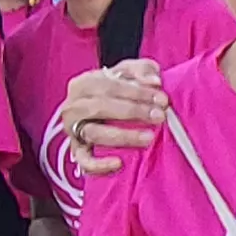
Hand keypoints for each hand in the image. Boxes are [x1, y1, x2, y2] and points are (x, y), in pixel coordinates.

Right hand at [56, 60, 171, 176]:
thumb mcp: (129, 73)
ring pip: (95, 133)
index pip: (108, 85)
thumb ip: (142, 70)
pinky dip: (99, 165)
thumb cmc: (117, 90)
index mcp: (83, 84)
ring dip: (123, 135)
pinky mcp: (78, 152)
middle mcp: (73, 107)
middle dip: (133, 111)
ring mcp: (74, 130)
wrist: (104, 109)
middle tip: (159, 116)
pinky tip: (118, 163)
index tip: (162, 99)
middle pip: (100, 107)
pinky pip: (84, 161)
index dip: (137, 92)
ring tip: (148, 137)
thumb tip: (154, 81)